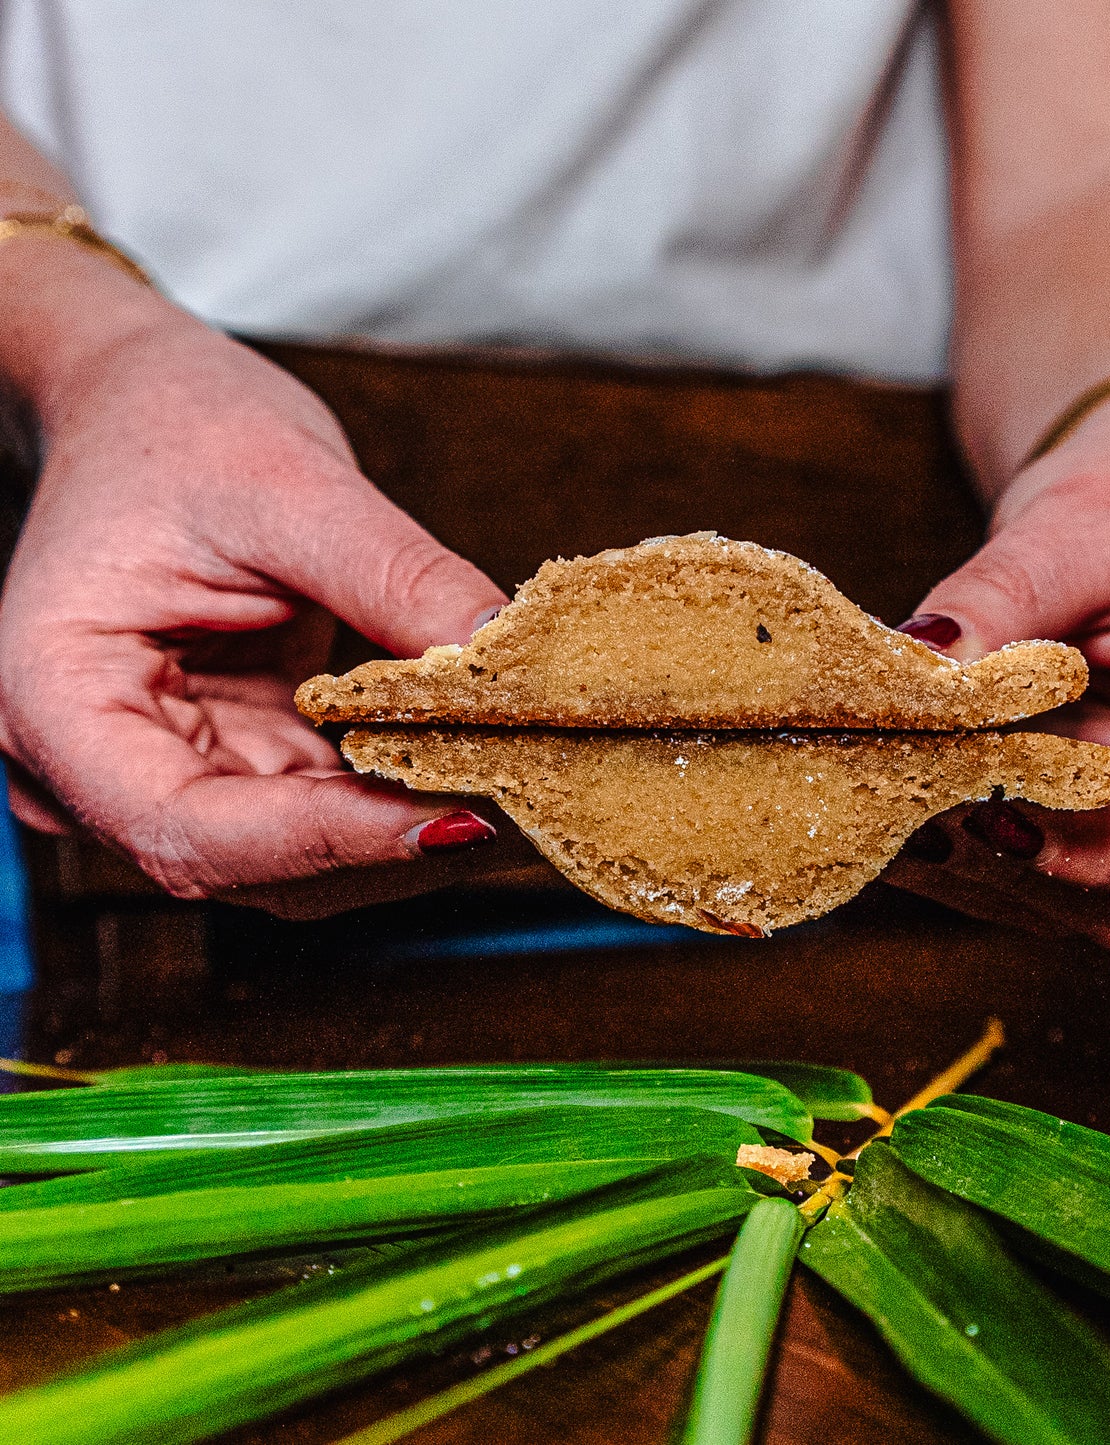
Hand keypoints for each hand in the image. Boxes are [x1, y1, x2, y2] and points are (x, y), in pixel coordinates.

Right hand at [0, 296, 509, 911]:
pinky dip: (399, 793)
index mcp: (58, 703)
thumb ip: (397, 578)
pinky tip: (475, 764)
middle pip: (254, 865)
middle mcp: (97, 767)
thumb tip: (503, 656)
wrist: (141, 405)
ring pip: (301, 858)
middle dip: (389, 841)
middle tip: (520, 798)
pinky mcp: (234, 759)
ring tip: (514, 780)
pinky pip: (324, 808)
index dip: (333, 840)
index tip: (457, 818)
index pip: (192, 830)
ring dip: (407, 828)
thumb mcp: (289, 483)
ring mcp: (168, 772)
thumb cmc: (172, 426)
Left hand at [886, 390, 1109, 971]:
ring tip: (899, 811)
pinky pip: (1062, 896)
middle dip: (1047, 879)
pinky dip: (982, 869)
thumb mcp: (1080, 526)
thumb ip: (1003, 598)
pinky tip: (911, 819)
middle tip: (927, 816)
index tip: (1005, 816)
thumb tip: (919, 661)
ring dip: (1000, 881)